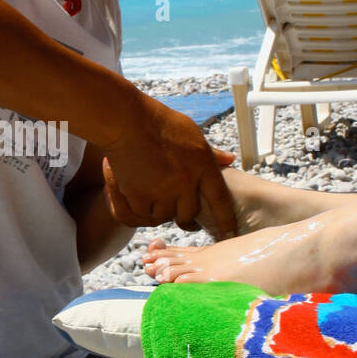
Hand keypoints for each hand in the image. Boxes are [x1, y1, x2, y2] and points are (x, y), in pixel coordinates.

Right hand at [101, 96, 235, 235]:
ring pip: (165, 216)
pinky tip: (135, 192)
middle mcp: (185, 182)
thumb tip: (230, 159)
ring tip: (152, 191)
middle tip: (178, 209)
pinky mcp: (139, 197)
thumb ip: (211, 153)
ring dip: (160, 209)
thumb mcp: (192, 132)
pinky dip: (140, 208)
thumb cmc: (160, 123)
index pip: (221, 201)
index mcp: (203, 165)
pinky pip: (142, 215)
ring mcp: (161, 191)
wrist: (126, 122)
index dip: (226, 222)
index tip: (229, 235)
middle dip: (185, 216)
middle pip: (189, 214)